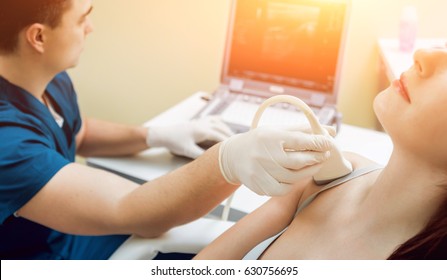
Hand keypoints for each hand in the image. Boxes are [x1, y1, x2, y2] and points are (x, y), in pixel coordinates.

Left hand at [147, 116, 233, 158]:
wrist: (163, 134)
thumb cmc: (175, 143)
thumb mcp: (188, 151)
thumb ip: (201, 155)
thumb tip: (212, 161)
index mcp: (202, 131)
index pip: (220, 136)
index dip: (229, 142)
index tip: (237, 148)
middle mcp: (203, 124)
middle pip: (221, 128)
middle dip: (230, 135)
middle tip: (239, 143)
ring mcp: (200, 121)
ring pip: (218, 122)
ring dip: (226, 128)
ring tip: (232, 136)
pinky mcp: (197, 121)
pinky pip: (212, 118)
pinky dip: (219, 120)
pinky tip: (222, 121)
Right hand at [219, 125, 334, 195]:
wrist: (233, 156)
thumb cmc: (261, 141)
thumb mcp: (278, 130)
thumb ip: (304, 130)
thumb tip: (332, 131)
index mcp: (270, 137)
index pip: (300, 140)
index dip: (318, 142)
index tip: (329, 143)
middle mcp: (263, 154)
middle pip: (298, 161)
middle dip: (316, 158)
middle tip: (325, 156)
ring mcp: (260, 172)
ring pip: (292, 177)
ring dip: (307, 172)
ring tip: (314, 165)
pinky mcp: (258, 185)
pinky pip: (282, 189)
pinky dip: (292, 184)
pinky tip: (296, 176)